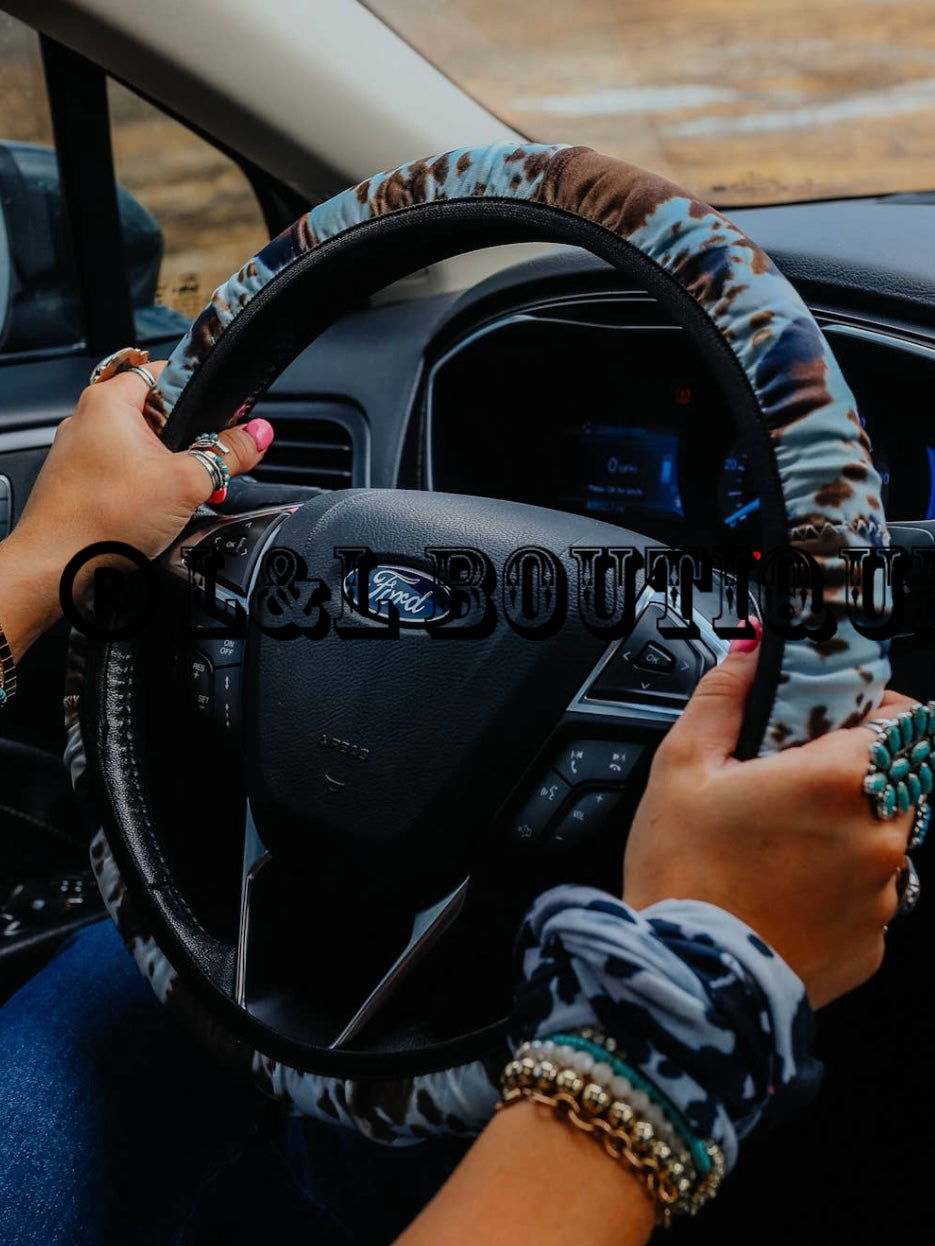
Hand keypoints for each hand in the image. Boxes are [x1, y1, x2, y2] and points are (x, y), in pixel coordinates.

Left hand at [0, 363, 273, 657]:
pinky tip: (159, 511)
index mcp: (110, 401)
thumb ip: (230, 454)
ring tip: (186, 493)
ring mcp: (82, 453)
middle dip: (192, 441)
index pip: (168, 372)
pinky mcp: (81, 483)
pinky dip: (148, 487)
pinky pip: (126, 473)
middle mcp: (90, 420)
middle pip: (160, 415)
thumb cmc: (101, 519)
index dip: (203, 392)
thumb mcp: (187, 482)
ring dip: (172, 468)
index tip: (226, 414)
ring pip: (144, 448)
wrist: (57, 567)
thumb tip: (258, 434)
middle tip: (210, 464)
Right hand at [622, 628, 915, 1008]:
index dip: (873, 709)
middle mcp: (878, 837)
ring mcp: (882, 895)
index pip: (908, 718)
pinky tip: (780, 887)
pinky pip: (869, 891)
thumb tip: (750, 655)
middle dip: (853, 769)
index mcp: (839, 782)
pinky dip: (836, 881)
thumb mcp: (681, 765)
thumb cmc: (680, 877)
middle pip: (900, 775)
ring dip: (845, 826)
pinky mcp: (873, 942)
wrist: (684, 984)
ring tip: (776, 842)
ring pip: (883, 835)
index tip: (834, 720)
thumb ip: (724, 695)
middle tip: (790, 780)